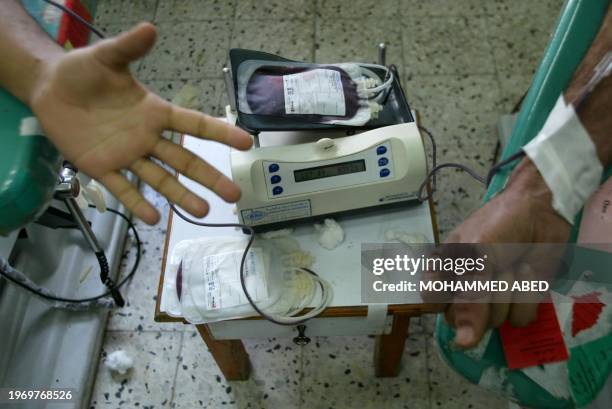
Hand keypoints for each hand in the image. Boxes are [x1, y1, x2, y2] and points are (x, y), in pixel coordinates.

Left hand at [29, 23, 251, 223]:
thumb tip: (150, 28)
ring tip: (202, 211)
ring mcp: (126, 155)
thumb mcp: (106, 57)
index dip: (220, 133)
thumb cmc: (82, 72)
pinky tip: (152, 219)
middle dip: (209, 177)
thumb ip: (129, 47)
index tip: (245, 142)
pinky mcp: (101, 167)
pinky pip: (122, 187)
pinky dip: (137, 202)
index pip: (194, 124)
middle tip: (234, 193)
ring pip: (160, 179)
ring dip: (181, 196)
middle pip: (185, 160)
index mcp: (154, 112)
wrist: (49, 89)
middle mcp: (147, 138)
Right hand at [429, 158, 570, 347]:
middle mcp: (461, 291)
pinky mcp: (518, 304)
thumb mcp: (477, 256)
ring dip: (510, 290)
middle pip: (463, 320)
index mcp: (441, 272)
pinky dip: (528, 295)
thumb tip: (462, 344)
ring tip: (513, 264)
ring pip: (495, 321)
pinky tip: (528, 272)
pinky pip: (519, 319)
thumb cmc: (499, 224)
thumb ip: (468, 298)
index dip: (447, 299)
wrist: (541, 212)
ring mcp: (490, 301)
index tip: (465, 284)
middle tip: (494, 268)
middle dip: (485, 294)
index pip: (430, 303)